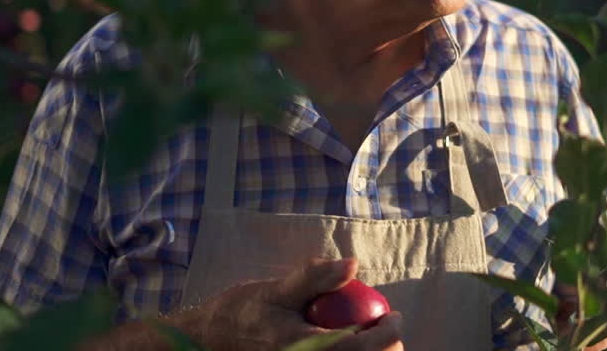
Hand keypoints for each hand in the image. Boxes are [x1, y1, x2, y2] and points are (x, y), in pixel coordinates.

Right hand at [201, 257, 403, 350]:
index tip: (395, 316)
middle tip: (389, 325)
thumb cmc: (244, 312)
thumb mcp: (278, 290)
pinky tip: (351, 338)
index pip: (360, 349)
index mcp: (305, 349)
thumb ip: (315, 278)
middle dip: (385, 347)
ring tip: (372, 333)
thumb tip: (352, 264)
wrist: (212, 340)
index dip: (387, 336)